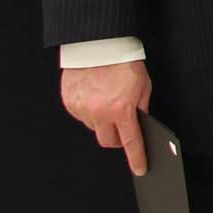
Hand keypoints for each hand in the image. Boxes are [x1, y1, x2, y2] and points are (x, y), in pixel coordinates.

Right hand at [61, 61, 153, 175]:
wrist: (98, 43)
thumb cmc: (124, 62)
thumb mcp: (143, 86)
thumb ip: (140, 108)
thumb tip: (138, 125)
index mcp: (121, 109)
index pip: (131, 142)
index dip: (137, 158)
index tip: (140, 169)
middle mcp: (99, 113)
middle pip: (108, 141)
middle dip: (117, 139)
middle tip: (122, 128)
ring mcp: (82, 108)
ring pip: (94, 128)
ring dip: (102, 122)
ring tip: (108, 102)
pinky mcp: (69, 102)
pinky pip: (81, 116)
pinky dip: (89, 111)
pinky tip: (95, 96)